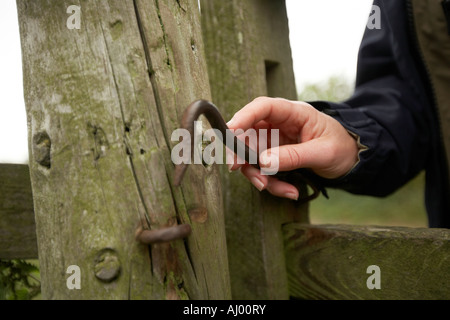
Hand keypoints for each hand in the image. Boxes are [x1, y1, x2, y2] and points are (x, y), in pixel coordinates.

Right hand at [226, 97, 358, 200]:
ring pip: (252, 156)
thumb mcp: (323, 152)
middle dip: (242, 153)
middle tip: (237, 168)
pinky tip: (291, 192)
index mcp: (294, 113)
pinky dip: (272, 184)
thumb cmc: (342, 147)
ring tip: (277, 189)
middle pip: (249, 133)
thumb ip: (294, 156)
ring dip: (259, 175)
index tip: (229, 132)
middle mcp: (280, 125)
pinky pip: (263, 170)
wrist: (352, 159)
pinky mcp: (275, 157)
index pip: (263, 107)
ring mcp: (275, 141)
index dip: (243, 116)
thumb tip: (264, 162)